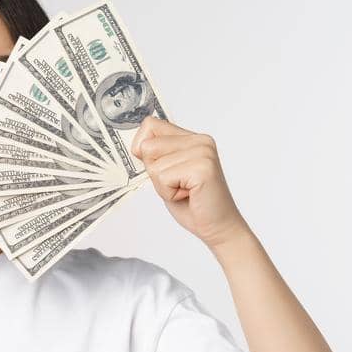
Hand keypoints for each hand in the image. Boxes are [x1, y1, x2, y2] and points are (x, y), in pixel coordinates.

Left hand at [129, 116, 252, 248]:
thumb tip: (135, 144)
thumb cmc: (191, 202)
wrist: (216, 226)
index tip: (161, 168)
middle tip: (177, 184)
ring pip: (154, 165)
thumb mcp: (165, 172)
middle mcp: (200, 140)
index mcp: (192, 137)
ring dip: (162, 185)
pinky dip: (168, 193)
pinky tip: (189, 195)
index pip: (150, 125)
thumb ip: (154, 154)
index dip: (143, 149)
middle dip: (154, 172)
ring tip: (184, 190)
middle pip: (147, 146)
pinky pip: (162, 177)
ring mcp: (203, 152)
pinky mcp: (202, 168)